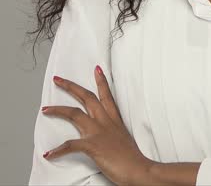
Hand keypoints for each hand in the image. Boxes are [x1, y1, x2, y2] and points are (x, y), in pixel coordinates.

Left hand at [41, 66, 155, 185]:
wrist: (138, 169)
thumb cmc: (132, 157)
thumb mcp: (123, 139)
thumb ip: (114, 133)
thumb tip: (109, 136)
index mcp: (114, 119)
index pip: (106, 95)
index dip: (101, 81)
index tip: (96, 69)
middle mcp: (105, 122)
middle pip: (87, 97)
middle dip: (71, 87)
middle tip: (59, 80)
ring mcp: (98, 132)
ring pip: (74, 114)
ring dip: (58, 110)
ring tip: (46, 109)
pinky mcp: (92, 145)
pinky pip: (71, 145)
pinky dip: (59, 150)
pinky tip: (49, 153)